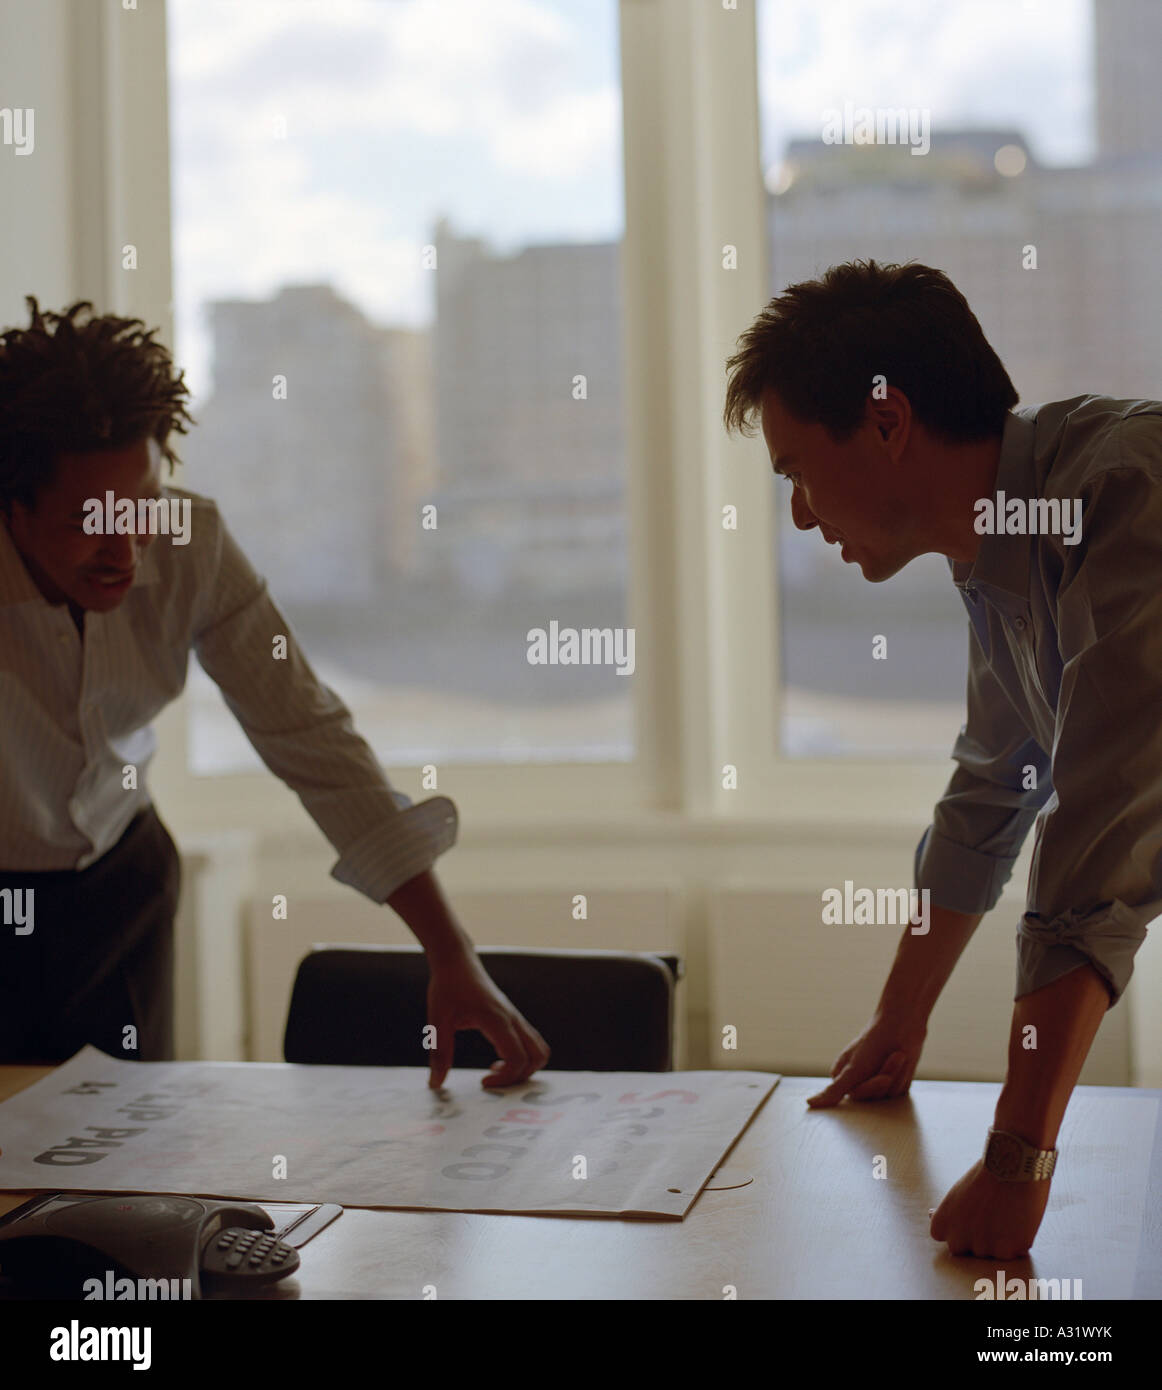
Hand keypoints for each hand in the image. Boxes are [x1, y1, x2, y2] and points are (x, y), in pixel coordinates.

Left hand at [425, 951, 549, 1089]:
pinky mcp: (513, 1017)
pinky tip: (497, 1059)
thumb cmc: (448, 986)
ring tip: (497, 1071)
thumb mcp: (438, 1020)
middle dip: (520, 1077)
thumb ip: (439, 1052)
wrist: (456, 960)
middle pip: (538, 1056)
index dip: (506, 1078)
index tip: (484, 1081)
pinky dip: (522, 1057)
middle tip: (494, 1080)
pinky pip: (530, 1042)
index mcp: (497, 1020)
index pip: (518, 1058)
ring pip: (539, 1049)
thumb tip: (435, 1083)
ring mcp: (515, 1017)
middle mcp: (512, 1018)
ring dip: (525, 1067)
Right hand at [807, 1010, 926, 1106]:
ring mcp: (877, 1084)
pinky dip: (903, 1076)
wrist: (902, 1024)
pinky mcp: (893, 1083)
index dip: (870, 1086)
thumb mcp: (853, 1068)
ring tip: (898, 1055)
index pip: (856, 1096)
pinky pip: (900, 1091)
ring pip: (888, 1094)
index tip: (881, 1075)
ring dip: (896, 1073)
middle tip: (893, 1057)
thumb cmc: (874, 1042)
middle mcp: (859, 1082)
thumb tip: (810, 1103)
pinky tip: (902, 1062)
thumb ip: (834, 1091)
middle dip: (886, 1076)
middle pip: (873, 1097)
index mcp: (843, 1078)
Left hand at [930, 1158, 1049, 1257]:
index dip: (955, 1226)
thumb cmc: (987, 1174)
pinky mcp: (1009, 1251)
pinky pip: (1013, 1252)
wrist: (1014, 1164)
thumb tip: (931, 1214)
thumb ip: (949, 1211)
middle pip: (964, 1249)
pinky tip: (1021, 1218)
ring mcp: (984, 1248)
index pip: (941, 1235)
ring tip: (1007, 1212)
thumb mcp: (957, 1192)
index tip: (966, 1213)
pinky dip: (1018, 1241)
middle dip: (974, 1238)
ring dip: (998, 1240)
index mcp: (942, 1223)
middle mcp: (959, 1239)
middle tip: (989, 1215)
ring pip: (991, 1252)